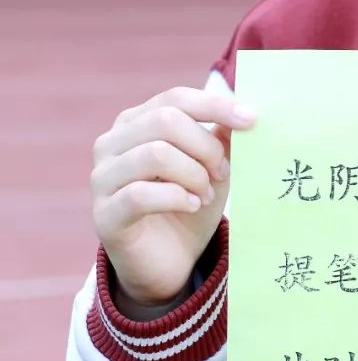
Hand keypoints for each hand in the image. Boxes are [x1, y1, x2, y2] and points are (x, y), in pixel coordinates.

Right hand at [91, 86, 256, 307]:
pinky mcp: (104, 214)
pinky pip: (140, 194)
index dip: (215, 105)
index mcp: (136, 122)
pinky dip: (176, 198)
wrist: (170, 261)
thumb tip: (242, 111)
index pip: (176, 98)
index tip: (251, 120)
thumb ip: (222, 137)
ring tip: (206, 195)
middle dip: (205, 146)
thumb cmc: (190, 204)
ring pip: (154, 154)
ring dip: (193, 174)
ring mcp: (102, 178)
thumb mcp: (213, 167)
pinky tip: (192, 206)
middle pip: (165, 120)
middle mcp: (111, 143)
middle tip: (222, 172)